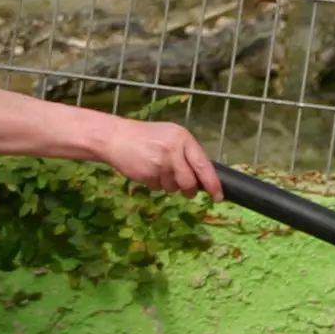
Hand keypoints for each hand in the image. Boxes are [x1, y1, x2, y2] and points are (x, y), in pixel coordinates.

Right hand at [98, 116, 220, 195]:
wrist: (116, 137)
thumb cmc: (146, 137)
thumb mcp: (171, 137)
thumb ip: (187, 153)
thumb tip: (203, 176)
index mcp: (183, 138)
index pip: (203, 165)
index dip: (212, 183)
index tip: (218, 196)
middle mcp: (174, 150)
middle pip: (189, 182)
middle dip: (189, 190)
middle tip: (187, 191)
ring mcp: (160, 163)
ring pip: (173, 187)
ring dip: (169, 185)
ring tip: (158, 170)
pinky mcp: (148, 174)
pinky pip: (158, 188)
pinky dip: (155, 184)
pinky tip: (148, 171)